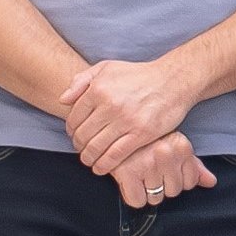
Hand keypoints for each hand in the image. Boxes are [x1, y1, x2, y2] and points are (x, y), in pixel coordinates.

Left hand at [61, 55, 216, 172]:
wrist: (173, 80)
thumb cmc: (139, 75)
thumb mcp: (107, 68)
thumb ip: (81, 80)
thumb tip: (63, 99)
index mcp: (99, 89)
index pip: (74, 117)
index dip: (71, 130)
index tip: (75, 136)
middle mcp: (110, 105)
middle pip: (83, 135)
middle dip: (79, 146)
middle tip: (82, 149)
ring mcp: (126, 121)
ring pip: (96, 147)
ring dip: (88, 158)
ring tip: (89, 160)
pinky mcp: (141, 134)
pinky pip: (116, 155)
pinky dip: (104, 165)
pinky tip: (101, 167)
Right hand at [113, 135, 217, 208]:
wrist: (114, 131)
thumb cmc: (146, 140)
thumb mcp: (174, 146)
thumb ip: (193, 165)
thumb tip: (211, 182)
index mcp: (181, 146)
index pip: (190, 183)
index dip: (177, 180)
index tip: (164, 169)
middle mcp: (167, 154)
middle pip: (173, 192)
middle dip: (162, 185)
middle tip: (149, 171)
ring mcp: (147, 163)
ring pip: (156, 198)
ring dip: (147, 190)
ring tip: (140, 174)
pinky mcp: (128, 172)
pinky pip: (138, 201)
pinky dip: (132, 196)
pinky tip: (130, 181)